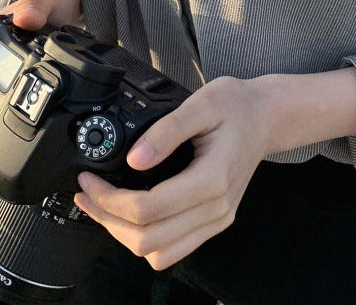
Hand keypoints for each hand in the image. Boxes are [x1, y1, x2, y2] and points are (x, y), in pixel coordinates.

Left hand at [73, 76, 272, 270]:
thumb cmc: (237, 105)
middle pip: (148, 240)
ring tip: (103, 207)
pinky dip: (146, 240)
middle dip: (108, 220)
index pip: (148, 209)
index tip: (90, 181)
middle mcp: (217, 207)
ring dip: (124, 235)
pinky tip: (131, 215)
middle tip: (88, 194)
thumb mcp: (202, 103)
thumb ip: (166, 131)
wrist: (267, 116)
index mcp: (213, 179)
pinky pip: (175, 249)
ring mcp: (218, 218)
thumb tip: (134, 159)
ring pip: (160, 253)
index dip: (110, 200)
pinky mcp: (216, 221)